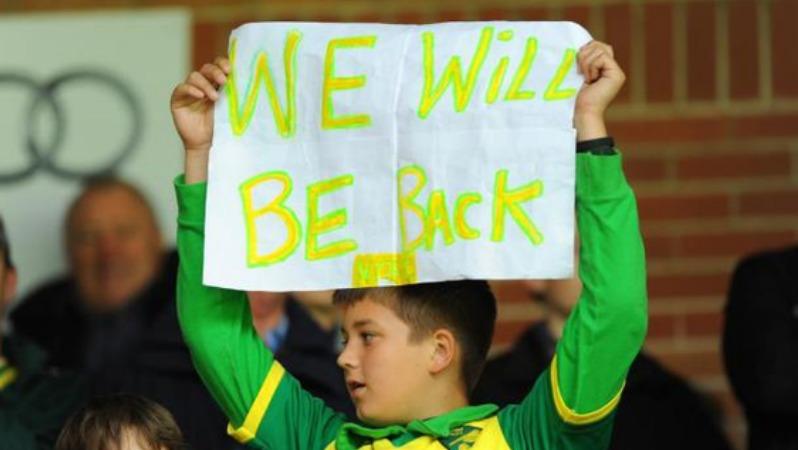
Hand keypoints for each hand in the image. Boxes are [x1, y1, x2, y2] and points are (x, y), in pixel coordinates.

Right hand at [170, 57, 229, 181]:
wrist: (207, 144)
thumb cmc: (220, 126)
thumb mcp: (230, 107)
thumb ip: (234, 94)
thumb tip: (249, 81)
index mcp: (216, 84)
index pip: (218, 66)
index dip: (222, 63)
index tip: (230, 69)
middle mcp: (202, 84)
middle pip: (206, 68)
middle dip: (215, 72)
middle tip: (224, 80)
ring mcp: (189, 91)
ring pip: (194, 76)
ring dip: (205, 84)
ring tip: (214, 97)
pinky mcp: (178, 99)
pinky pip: (182, 88)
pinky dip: (190, 89)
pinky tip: (200, 96)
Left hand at [573, 41, 624, 139]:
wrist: (582, 111)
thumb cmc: (576, 95)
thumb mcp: (578, 72)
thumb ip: (584, 59)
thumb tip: (581, 44)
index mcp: (604, 67)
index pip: (597, 46)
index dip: (585, 50)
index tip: (577, 65)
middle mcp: (613, 68)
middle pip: (599, 45)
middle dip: (584, 55)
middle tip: (580, 71)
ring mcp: (616, 72)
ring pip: (600, 50)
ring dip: (586, 63)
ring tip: (585, 77)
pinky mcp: (617, 74)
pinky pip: (602, 57)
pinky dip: (591, 67)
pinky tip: (590, 80)